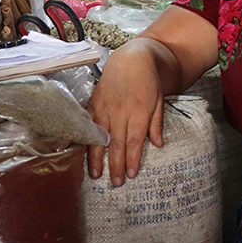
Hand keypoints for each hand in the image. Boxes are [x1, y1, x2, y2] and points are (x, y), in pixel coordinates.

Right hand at [86, 49, 163, 185]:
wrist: (131, 59)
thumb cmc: (149, 82)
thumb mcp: (159, 101)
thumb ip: (156, 123)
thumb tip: (158, 145)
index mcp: (138, 111)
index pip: (134, 141)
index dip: (132, 159)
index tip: (131, 174)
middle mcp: (120, 111)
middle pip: (116, 143)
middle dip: (115, 165)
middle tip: (116, 183)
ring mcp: (104, 107)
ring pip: (99, 137)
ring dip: (97, 158)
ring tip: (96, 175)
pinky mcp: (93, 103)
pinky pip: (87, 124)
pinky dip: (85, 139)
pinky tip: (82, 153)